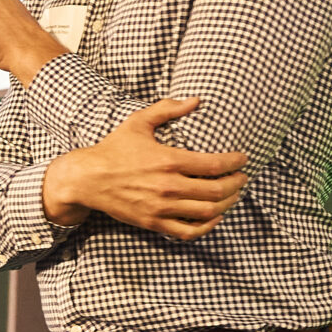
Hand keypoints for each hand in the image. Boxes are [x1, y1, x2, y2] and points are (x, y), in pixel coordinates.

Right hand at [44, 98, 248, 239]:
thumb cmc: (114, 149)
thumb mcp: (139, 122)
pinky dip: (207, 227)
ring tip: (233, 195)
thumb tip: (196, 100)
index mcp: (168, 160)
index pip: (215, 165)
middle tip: (243, 177)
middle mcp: (168, 186)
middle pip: (217, 190)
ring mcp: (161, 207)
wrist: (88, 179)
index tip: (243, 159)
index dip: (235, 163)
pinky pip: (188, 232)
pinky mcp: (154, 223)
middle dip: (237, 184)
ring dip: (227, 204)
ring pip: (207, 212)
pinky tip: (215, 217)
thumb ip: (168, 108)